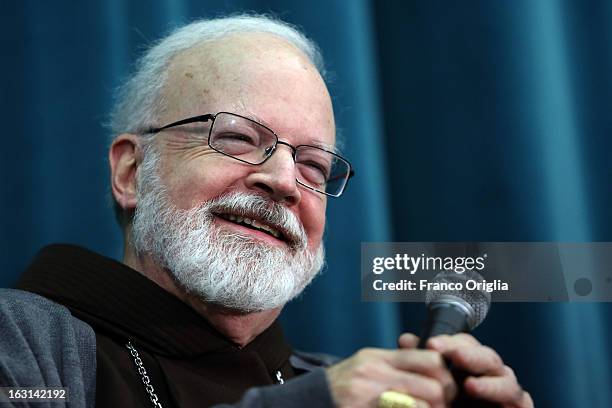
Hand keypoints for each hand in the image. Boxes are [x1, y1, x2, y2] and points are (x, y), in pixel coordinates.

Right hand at [326, 334, 455, 407]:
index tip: (447, 385)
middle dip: (444, 401)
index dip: (446, 374)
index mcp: (379, 358)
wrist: (313, 400)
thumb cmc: (342, 383)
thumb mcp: (367, 363)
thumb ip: (397, 363)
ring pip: (422, 407)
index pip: (430, 359)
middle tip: (442, 406)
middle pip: (433, 387)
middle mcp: (375, 374)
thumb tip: (433, 363)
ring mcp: (370, 397)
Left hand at [415, 333, 532, 407]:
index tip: (431, 344)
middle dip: (467, 353)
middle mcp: (490, 374)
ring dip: (484, 376)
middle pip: (484, 355)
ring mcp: (506, 389)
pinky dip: (498, 391)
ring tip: (466, 383)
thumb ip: (423, 364)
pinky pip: (518, 397)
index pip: (463, 344)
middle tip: (451, 354)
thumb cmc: (450, 406)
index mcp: (469, 365)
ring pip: (503, 374)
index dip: (448, 342)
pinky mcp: (520, 406)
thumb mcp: (434, 387)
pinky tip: (477, 389)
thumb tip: (406, 339)